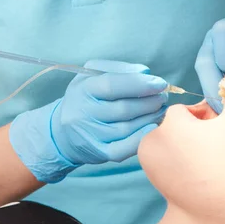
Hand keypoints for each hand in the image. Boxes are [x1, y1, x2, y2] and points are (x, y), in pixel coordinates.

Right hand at [9, 60, 167, 182]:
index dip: (140, 84)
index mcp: (82, 90)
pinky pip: (123, 149)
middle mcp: (83, 114)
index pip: (113, 85)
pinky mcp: (99, 153)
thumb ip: (118, 70)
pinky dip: (140, 139)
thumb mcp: (92, 76)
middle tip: (162, 97)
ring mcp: (90, 135)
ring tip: (160, 109)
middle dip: (150, 101)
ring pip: (128, 128)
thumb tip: (145, 73)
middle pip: (124, 108)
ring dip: (150, 118)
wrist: (62, 132)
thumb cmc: (84, 99)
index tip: (161, 83)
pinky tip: (152, 128)